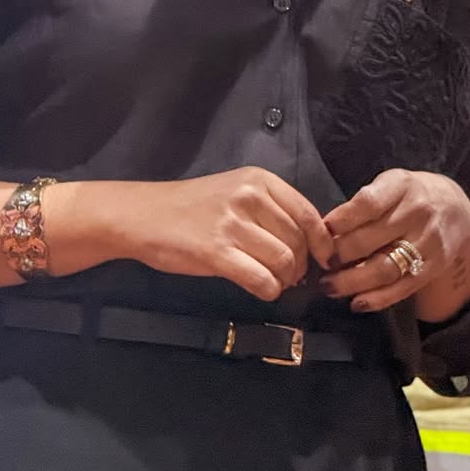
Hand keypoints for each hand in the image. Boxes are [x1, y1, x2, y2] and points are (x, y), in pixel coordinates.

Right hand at [118, 168, 334, 302]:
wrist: (145, 215)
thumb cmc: (193, 206)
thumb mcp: (236, 191)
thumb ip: (271, 209)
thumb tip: (308, 242)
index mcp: (259, 180)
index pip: (308, 214)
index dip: (322, 242)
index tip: (325, 259)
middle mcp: (250, 197)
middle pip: (298, 241)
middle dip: (300, 265)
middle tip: (291, 276)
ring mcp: (233, 224)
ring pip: (283, 262)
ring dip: (284, 280)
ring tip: (274, 282)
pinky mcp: (217, 252)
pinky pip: (261, 279)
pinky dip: (268, 290)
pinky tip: (261, 289)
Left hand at [319, 169, 469, 319]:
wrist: (453, 208)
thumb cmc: (408, 196)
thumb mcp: (389, 185)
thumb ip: (362, 204)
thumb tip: (324, 230)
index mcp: (402, 185)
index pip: (368, 203)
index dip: (342, 220)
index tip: (322, 231)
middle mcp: (418, 212)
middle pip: (371, 239)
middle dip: (339, 254)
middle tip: (319, 263)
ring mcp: (428, 241)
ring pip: (384, 268)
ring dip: (352, 282)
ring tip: (329, 286)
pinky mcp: (434, 266)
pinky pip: (402, 287)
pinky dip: (377, 299)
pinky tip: (356, 302)